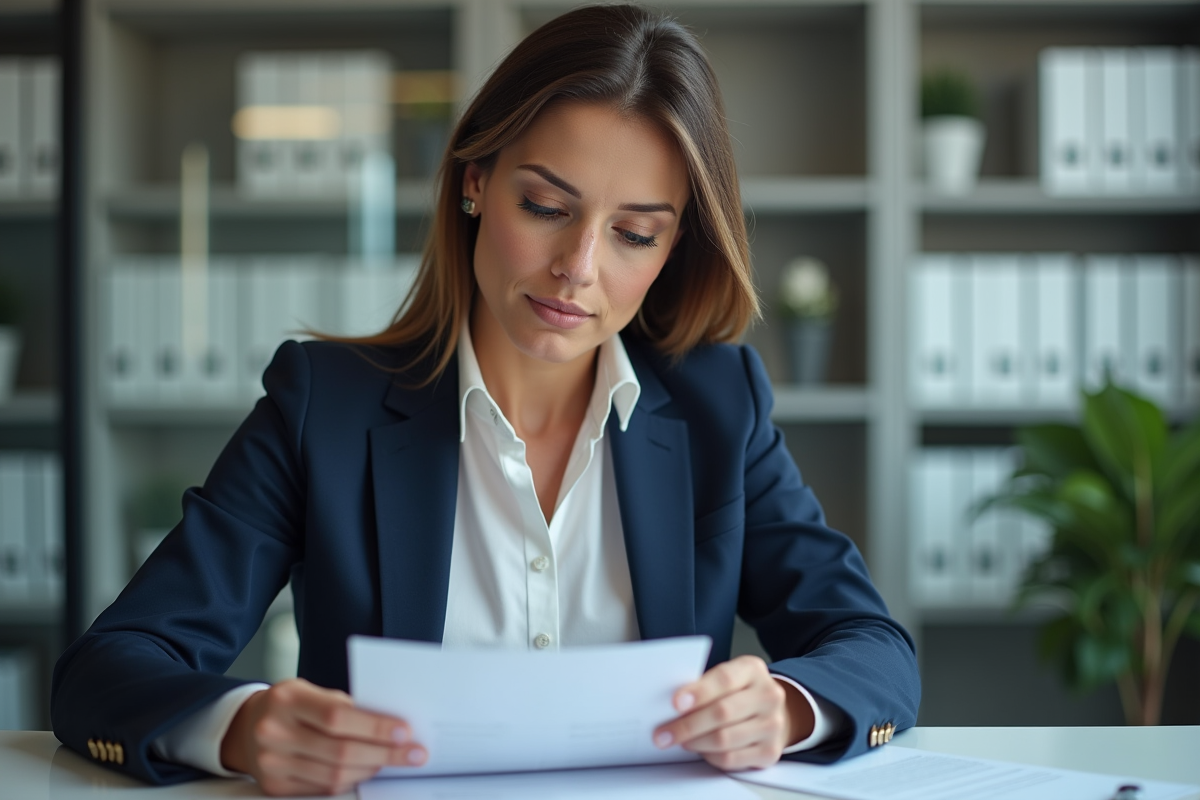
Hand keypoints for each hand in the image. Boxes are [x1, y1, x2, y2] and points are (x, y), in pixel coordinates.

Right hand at [219, 678, 426, 795]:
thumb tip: (392, 726)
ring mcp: (271, 763)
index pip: (337, 717)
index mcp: (286, 699)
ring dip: (372, 769)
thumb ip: (345, 706)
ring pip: (334, 775)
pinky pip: (322, 789)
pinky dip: (351, 780)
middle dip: (384, 754)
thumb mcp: (312, 691)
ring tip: (395, 761)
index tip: (406, 731)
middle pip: (339, 751)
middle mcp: (274, 731)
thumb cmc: (292, 704)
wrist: (248, 726)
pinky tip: (369, 771)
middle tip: (415, 754)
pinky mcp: (274, 786)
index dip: (374, 727)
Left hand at [652, 655, 813, 770]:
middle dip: (687, 725)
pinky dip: (710, 756)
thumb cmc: (739, 692)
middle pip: (722, 712)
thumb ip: (704, 686)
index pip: (724, 679)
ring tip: (679, 741)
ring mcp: (772, 725)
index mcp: (753, 670)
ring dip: (695, 742)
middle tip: (663, 733)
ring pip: (725, 739)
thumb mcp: (727, 677)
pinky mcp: (770, 752)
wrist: (773, 711)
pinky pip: (731, 759)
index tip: (675, 704)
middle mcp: (768, 696)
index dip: (698, 692)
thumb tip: (671, 705)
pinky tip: (700, 750)